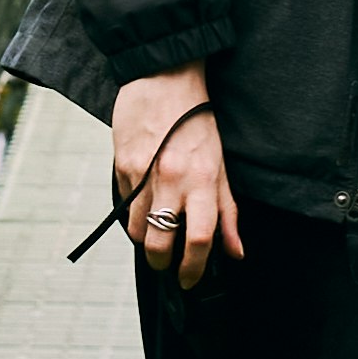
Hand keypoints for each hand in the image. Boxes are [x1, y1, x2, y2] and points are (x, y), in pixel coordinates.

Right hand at [111, 74, 244, 284]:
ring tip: (155, 235)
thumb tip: (235, 252)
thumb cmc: (197, 121)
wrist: (164, 79)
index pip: (199, 240)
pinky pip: (123, 205)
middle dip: (162, 264)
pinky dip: (132, 213)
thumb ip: (228, 212)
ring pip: (135, 230)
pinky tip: (143, 205)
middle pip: (159, 243)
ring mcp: (142, 174)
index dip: (194, 269)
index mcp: (203, 180)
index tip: (190, 280)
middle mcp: (172, 180)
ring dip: (145, 241)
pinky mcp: (122, 165)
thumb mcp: (222, 165)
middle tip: (167, 264)